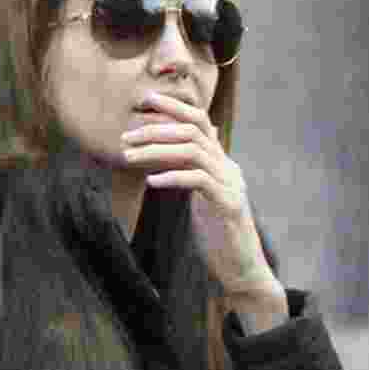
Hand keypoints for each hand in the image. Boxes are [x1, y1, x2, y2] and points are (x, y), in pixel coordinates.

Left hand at [122, 91, 286, 330]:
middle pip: (195, 130)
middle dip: (157, 128)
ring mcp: (231, 184)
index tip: (146, 100)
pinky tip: (151, 181)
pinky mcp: (228, 204)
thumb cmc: (219, 237)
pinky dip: (172, 176)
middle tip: (125, 137)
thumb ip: (193, 175)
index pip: (201, 122)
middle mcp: (228, 168)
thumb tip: (176, 156)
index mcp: (222, 164)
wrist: (243, 269)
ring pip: (194, 151)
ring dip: (157, 150)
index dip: (174, 107)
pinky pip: (198, 180)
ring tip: (128, 158)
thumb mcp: (203, 199)